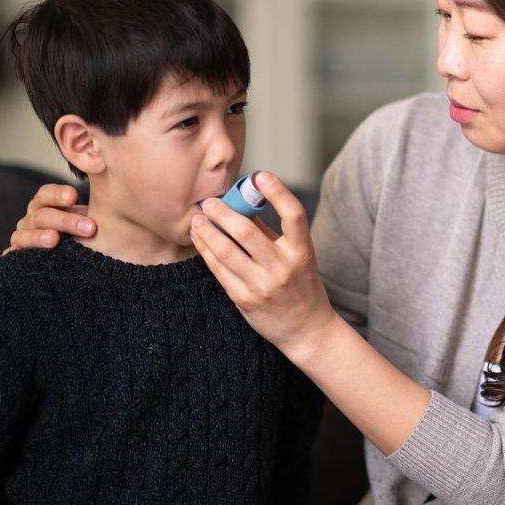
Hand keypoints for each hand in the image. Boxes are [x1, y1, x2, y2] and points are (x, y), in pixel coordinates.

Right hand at [3, 184, 95, 255]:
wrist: (83, 257)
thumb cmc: (86, 231)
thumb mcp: (91, 214)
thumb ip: (98, 196)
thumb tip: (104, 167)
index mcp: (45, 204)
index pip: (45, 194)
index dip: (57, 194)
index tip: (74, 195)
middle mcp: (31, 219)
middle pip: (41, 215)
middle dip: (65, 221)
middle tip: (90, 227)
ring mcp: (23, 237)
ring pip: (25, 235)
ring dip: (40, 237)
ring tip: (55, 239)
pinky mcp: (19, 257)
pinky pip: (14, 255)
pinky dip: (20, 255)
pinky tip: (31, 256)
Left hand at [189, 171, 336, 358]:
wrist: (306, 329)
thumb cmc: (301, 285)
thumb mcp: (297, 256)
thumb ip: (271, 231)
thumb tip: (243, 202)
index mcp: (302, 251)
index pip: (294, 215)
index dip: (278, 192)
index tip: (259, 176)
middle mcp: (283, 267)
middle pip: (247, 231)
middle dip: (223, 212)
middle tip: (210, 201)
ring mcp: (263, 285)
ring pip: (227, 251)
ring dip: (208, 231)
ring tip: (198, 218)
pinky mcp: (245, 299)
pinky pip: (220, 270)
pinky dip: (207, 251)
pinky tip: (201, 239)